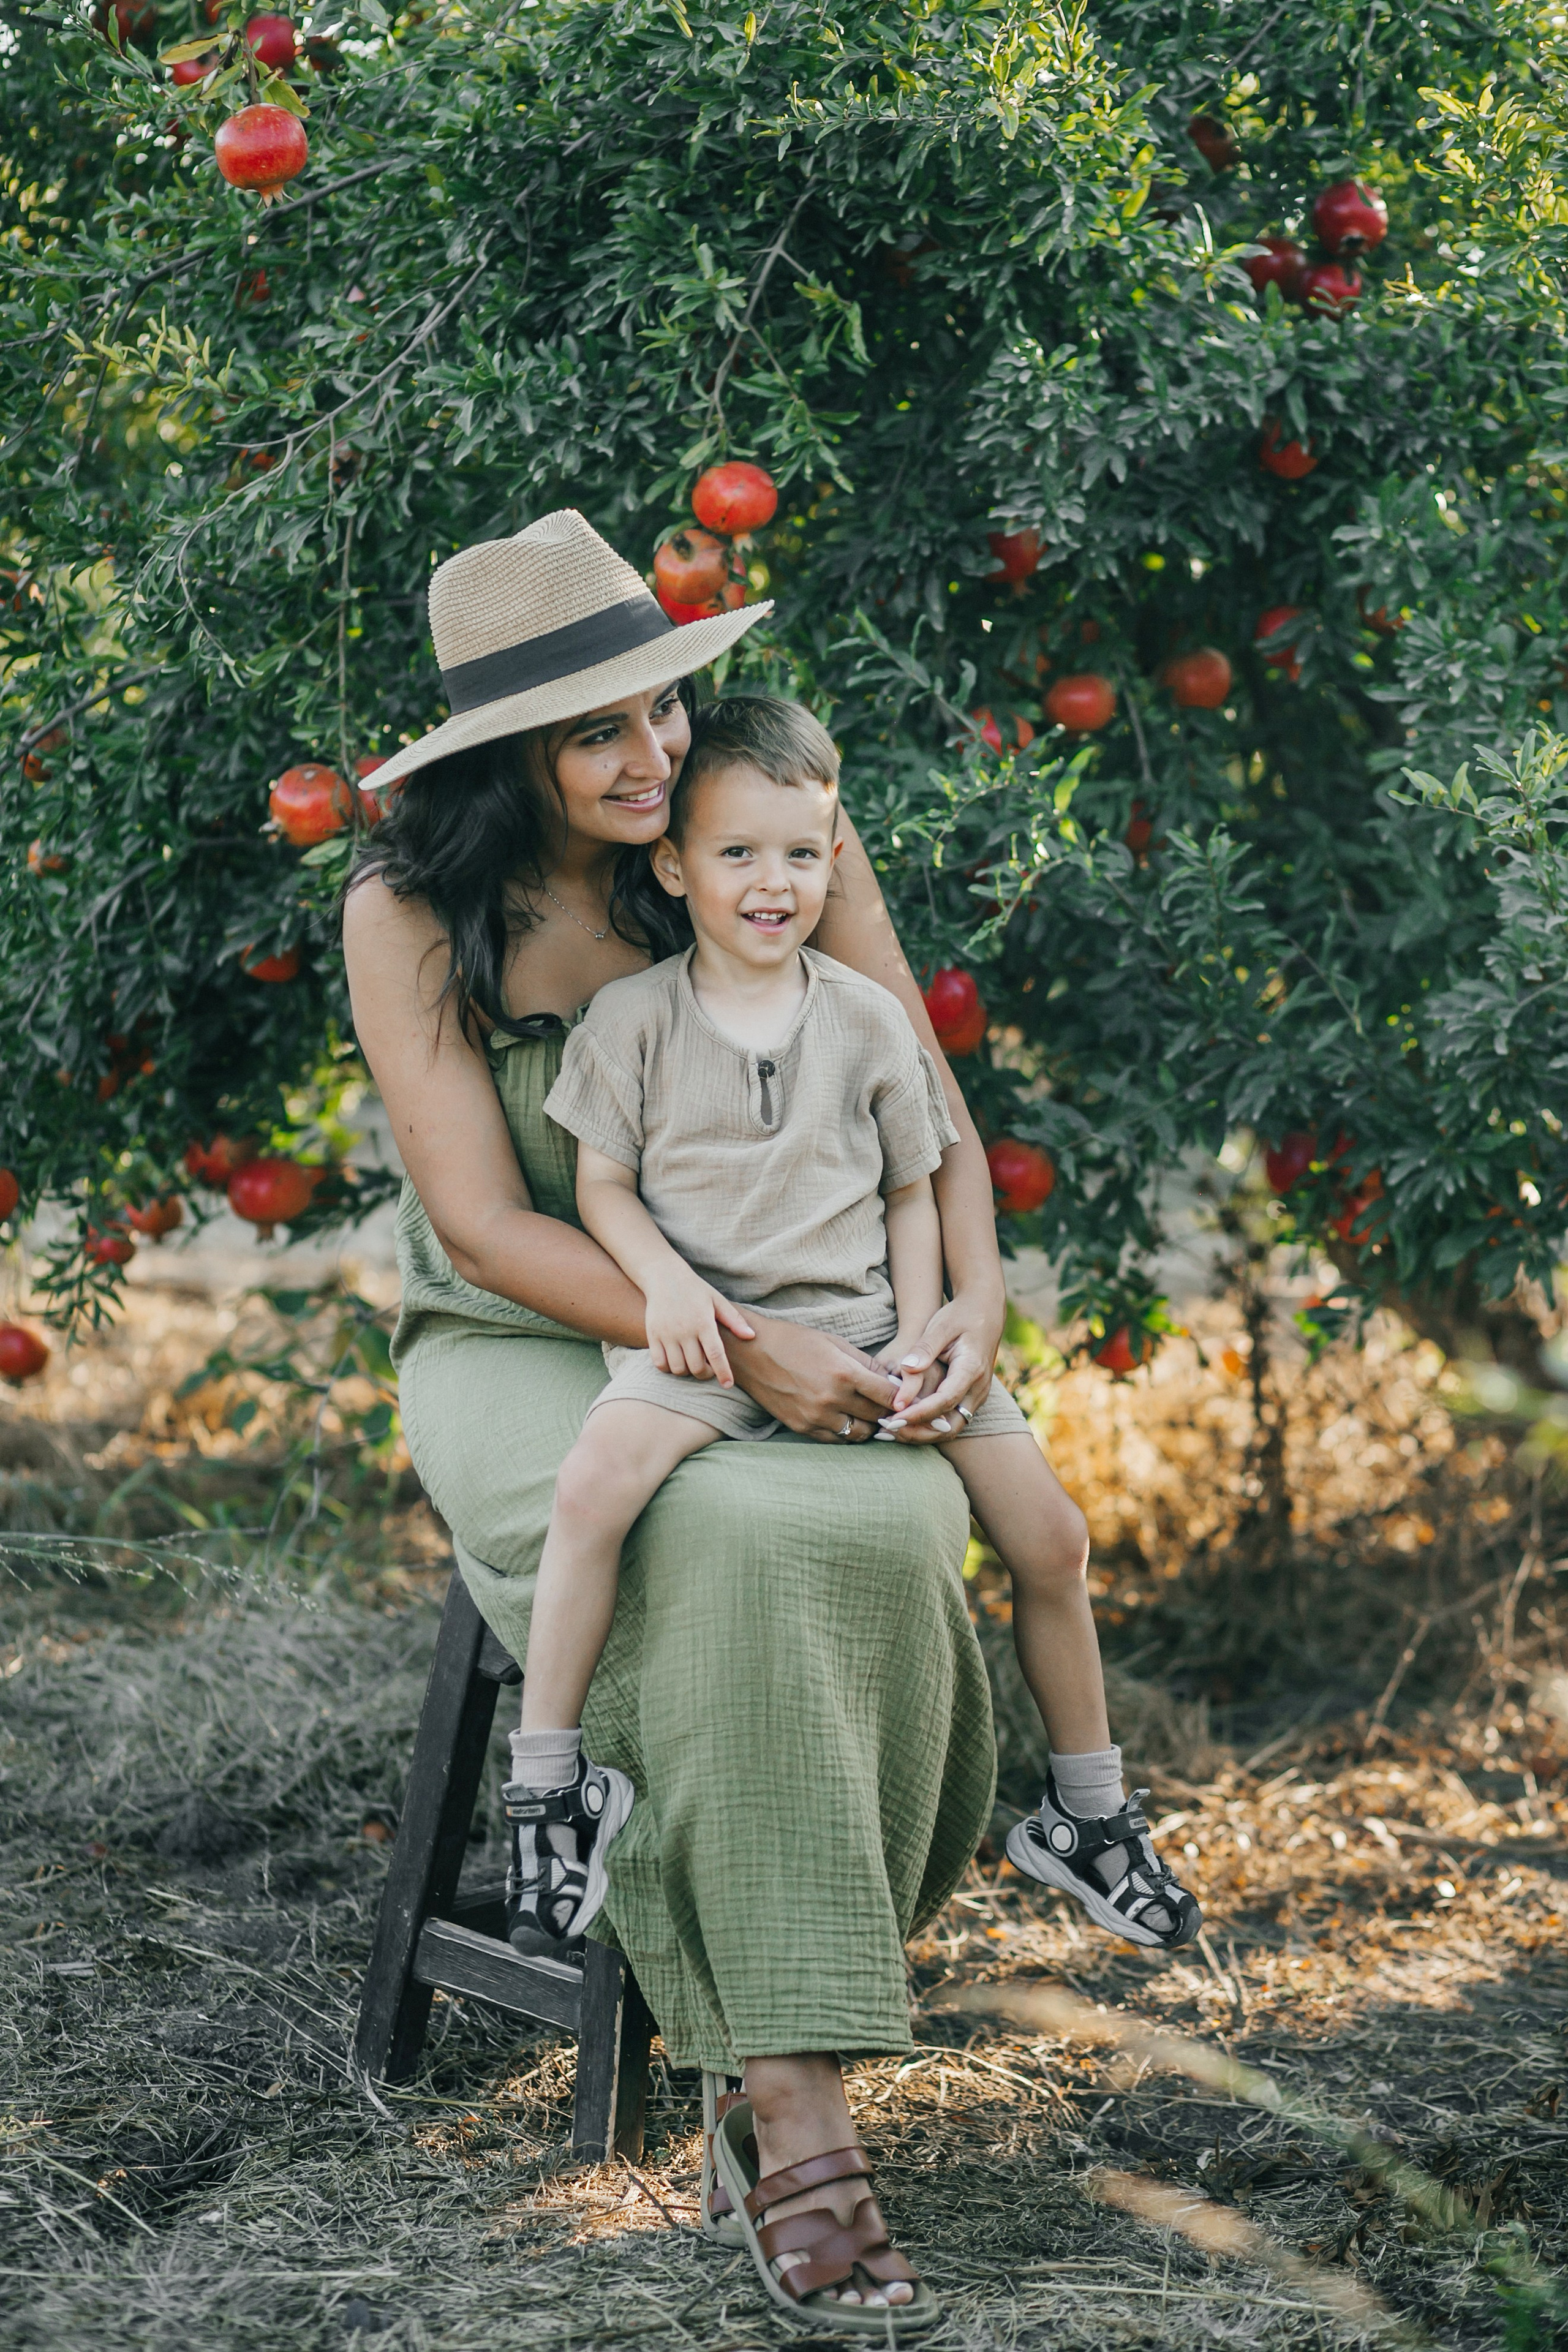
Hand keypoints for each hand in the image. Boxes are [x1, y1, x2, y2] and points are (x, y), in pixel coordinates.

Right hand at [644, 1269, 755, 1383]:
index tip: (727, 1384)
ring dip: (686, 1372)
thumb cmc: (695, 1289)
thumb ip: (734, 1320)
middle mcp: (684, 1330)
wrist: (664, 1276)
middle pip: (696, 1367)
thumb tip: (751, 1336)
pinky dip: (668, 1368)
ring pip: (677, 1368)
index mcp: (703, 1322)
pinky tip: (675, 1360)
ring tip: (691, 1363)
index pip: (716, 1354)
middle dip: (705, 1374)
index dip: (723, 1372)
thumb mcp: (716, 1300)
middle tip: (709, 1368)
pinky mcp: (652, 1335)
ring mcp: (667, 1334)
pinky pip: (659, 1363)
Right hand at [723, 1312, 901, 1440]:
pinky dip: (846, 1432)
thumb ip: (866, 1364)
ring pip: (858, 1434)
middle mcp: (831, 1399)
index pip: (888, 1396)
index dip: (902, 1399)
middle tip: (891, 1407)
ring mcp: (815, 1417)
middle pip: (877, 1417)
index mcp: (843, 1373)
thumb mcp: (835, 1343)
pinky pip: (835, 1439)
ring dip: (868, 1426)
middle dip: (888, 1413)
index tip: (907, 1398)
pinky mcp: (801, 1427)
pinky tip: (846, 1418)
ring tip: (868, 1414)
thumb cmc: (795, 1341)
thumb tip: (894, 1381)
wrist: (751, 1353)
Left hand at [876, 1288, 1002, 1442]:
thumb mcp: (941, 1326)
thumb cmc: (960, 1316)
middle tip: (888, 1429)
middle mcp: (978, 1388)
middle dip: (919, 1433)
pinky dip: (928, 1426)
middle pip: (950, 1425)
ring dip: (922, 1434)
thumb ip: (924, 1348)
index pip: (945, 1400)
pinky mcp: (970, 1399)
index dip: (918, 1413)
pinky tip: (904, 1424)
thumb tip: (906, 1368)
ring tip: (890, 1431)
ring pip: (951, 1428)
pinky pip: (950, 1421)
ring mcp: (977, 1396)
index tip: (893, 1417)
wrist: (984, 1311)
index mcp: (971, 1369)